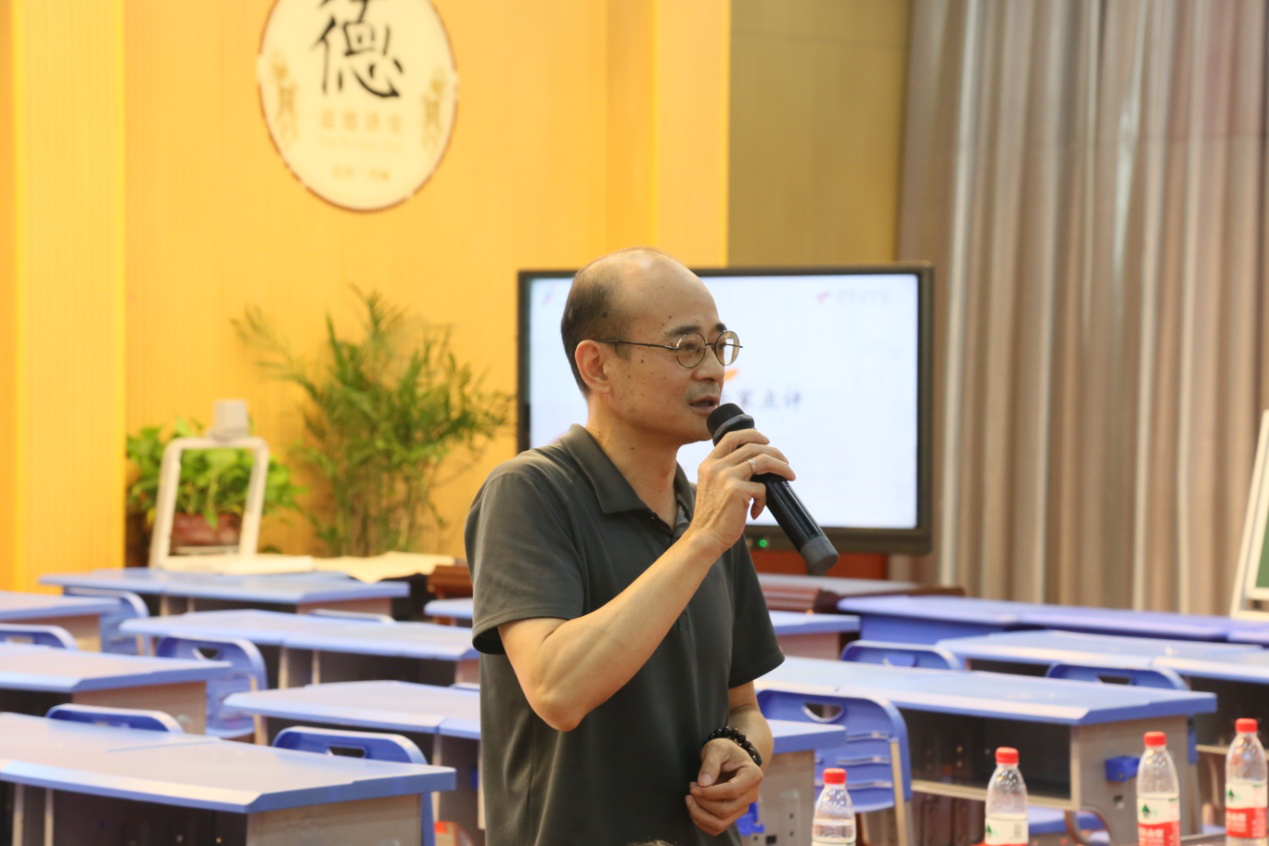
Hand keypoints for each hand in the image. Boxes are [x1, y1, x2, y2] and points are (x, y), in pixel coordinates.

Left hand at [685, 738, 764, 835]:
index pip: (732, 791)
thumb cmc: (725, 750)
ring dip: (700, 814)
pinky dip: (702, 822)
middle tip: (691, 789)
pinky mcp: (733, 815)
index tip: (693, 787)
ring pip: (720, 823)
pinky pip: (717, 827)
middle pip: (726, 810)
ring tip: (690, 798)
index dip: (711, 793)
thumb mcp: (717, 748)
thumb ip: (710, 763)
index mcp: (753, 775)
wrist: (730, 758)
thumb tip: (703, 783)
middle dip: (703, 803)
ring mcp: (743, 807)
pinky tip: (693, 808)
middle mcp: (751, 795)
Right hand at [687, 429, 793, 555]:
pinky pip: (763, 489)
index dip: (752, 434)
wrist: (705, 537)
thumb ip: (727, 472)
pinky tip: (756, 511)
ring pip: (763, 461)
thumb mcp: (713, 486)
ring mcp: (726, 477)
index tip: (766, 441)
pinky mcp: (736, 491)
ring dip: (781, 467)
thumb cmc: (712, 516)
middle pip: (753, 447)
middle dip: (775, 452)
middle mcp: (716, 467)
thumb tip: (757, 463)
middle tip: (786, 463)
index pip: (732, 437)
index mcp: (709, 464)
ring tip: (789, 476)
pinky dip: (764, 500)